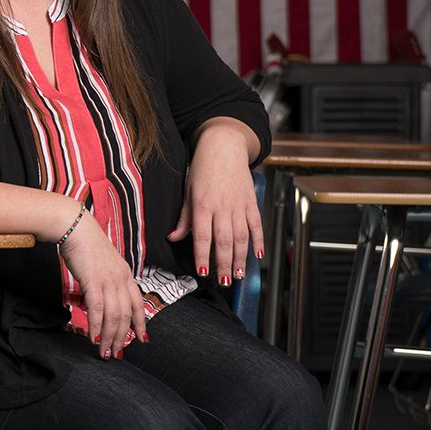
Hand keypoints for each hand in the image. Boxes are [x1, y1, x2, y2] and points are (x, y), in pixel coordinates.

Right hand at [59, 211, 148, 359]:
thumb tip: (100, 299)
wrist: (74, 227)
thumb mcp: (103, 263)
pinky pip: (97, 309)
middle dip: (121, 337)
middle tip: (115, 354)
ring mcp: (108, 280)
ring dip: (109, 337)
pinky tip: (93, 337)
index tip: (141, 339)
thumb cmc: (85, 244)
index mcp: (126, 274)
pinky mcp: (93, 281)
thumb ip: (106, 280)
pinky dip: (96, 326)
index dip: (141, 324)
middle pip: (126, 315)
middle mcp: (121, 279)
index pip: (138, 304)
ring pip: (113, 316)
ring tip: (104, 351)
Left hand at [167, 119, 263, 283]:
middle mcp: (222, 207)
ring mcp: (239, 205)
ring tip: (237, 275)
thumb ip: (184, 218)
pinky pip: (256, 225)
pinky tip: (257, 256)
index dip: (203, 256)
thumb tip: (172, 238)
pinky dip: (258, 241)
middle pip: (224, 241)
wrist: (223, 147)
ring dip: (239, 258)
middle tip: (223, 281)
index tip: (203, 272)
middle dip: (223, 264)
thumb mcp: (187, 192)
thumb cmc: (202, 169)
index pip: (202, 236)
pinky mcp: (251, 202)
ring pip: (241, 237)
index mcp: (203, 205)